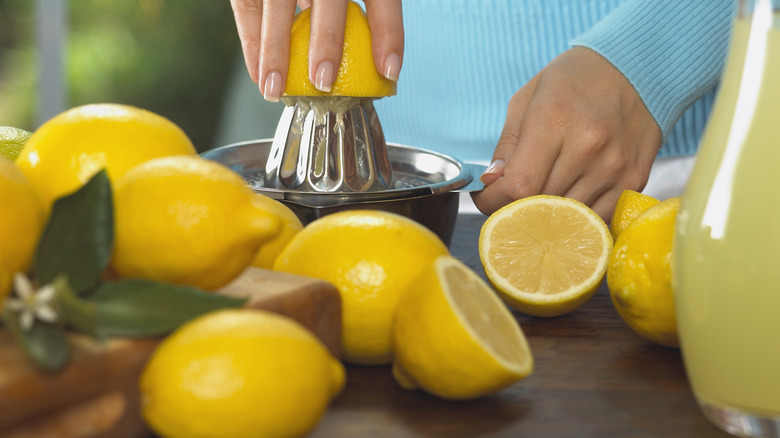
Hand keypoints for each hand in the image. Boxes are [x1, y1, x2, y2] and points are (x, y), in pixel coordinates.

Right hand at [229, 0, 403, 101]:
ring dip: (275, 50)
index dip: (388, 32)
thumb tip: (373, 69)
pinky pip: (249, 8)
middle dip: (327, 40)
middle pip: (328, 0)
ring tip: (275, 90)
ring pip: (278, 5)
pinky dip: (252, 43)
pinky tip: (258, 75)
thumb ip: (360, 15)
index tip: (389, 71)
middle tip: (324, 81)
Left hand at [472, 47, 662, 221]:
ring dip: (547, 217)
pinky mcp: (635, 180)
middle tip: (508, 200)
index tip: (487, 198)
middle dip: (516, 210)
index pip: (518, 186)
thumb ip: (507, 147)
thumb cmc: (572, 82)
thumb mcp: (527, 100)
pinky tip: (569, 202)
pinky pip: (597, 219)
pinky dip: (577, 218)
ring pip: (568, 218)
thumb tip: (491, 184)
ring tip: (538, 200)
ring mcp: (614, 166)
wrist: (635, 68)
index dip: (494, 201)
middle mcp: (588, 146)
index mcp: (554, 120)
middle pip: (541, 206)